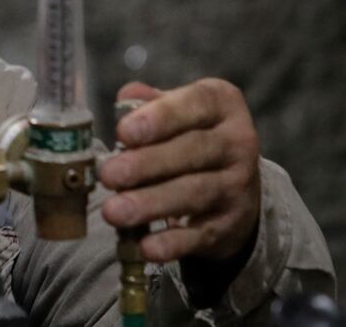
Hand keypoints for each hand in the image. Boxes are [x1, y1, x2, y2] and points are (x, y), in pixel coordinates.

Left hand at [98, 79, 261, 262]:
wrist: (235, 186)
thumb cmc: (190, 137)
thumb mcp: (177, 111)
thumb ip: (149, 103)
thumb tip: (125, 99)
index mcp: (222, 104)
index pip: (194, 105)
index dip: (159, 118)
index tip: (123, 132)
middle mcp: (237, 143)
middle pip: (192, 151)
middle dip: (146, 164)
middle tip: (108, 175)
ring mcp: (238, 186)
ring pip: (194, 193)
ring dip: (151, 203)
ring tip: (114, 211)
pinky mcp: (230, 224)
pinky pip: (199, 235)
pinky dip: (172, 243)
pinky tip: (145, 246)